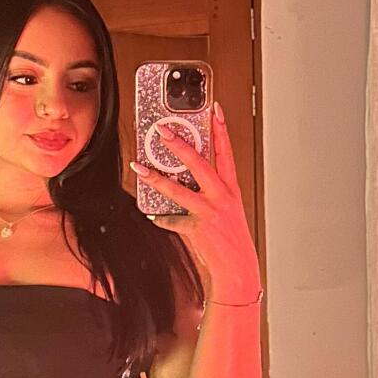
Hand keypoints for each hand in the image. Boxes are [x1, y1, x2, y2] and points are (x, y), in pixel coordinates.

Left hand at [131, 102, 261, 299]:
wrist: (238, 268)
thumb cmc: (232, 238)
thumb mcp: (227, 209)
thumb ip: (210, 192)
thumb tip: (184, 178)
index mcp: (231, 189)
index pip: (226, 152)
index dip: (221, 129)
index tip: (214, 110)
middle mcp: (222, 197)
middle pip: (199, 163)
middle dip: (179, 145)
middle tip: (162, 130)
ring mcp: (209, 212)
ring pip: (177, 189)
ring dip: (155, 178)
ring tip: (139, 167)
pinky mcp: (197, 229)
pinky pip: (171, 220)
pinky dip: (160, 217)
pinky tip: (151, 213)